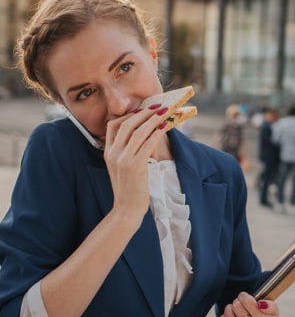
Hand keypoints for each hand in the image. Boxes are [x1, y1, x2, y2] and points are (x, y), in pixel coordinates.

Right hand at [104, 106, 168, 227]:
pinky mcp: (135, 165)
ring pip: (139, 131)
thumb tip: (139, 140)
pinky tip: (165, 127)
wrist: (126, 209)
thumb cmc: (128, 190)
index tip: (141, 111)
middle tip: (156, 106)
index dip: (127, 116)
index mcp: (107, 153)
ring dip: (153, 119)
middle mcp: (113, 153)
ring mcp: (123, 159)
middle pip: (126, 124)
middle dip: (143, 113)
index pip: (112, 126)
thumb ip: (125, 154)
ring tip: (164, 112)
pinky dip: (157, 133)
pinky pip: (147, 143)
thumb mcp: (121, 169)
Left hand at [220, 292, 278, 316]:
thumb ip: (270, 305)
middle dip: (237, 302)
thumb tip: (261, 304)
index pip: (246, 301)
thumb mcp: (273, 313)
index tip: (244, 297)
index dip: (243, 296)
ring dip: (229, 309)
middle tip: (240, 305)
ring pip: (227, 315)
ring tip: (235, 311)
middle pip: (236, 306)